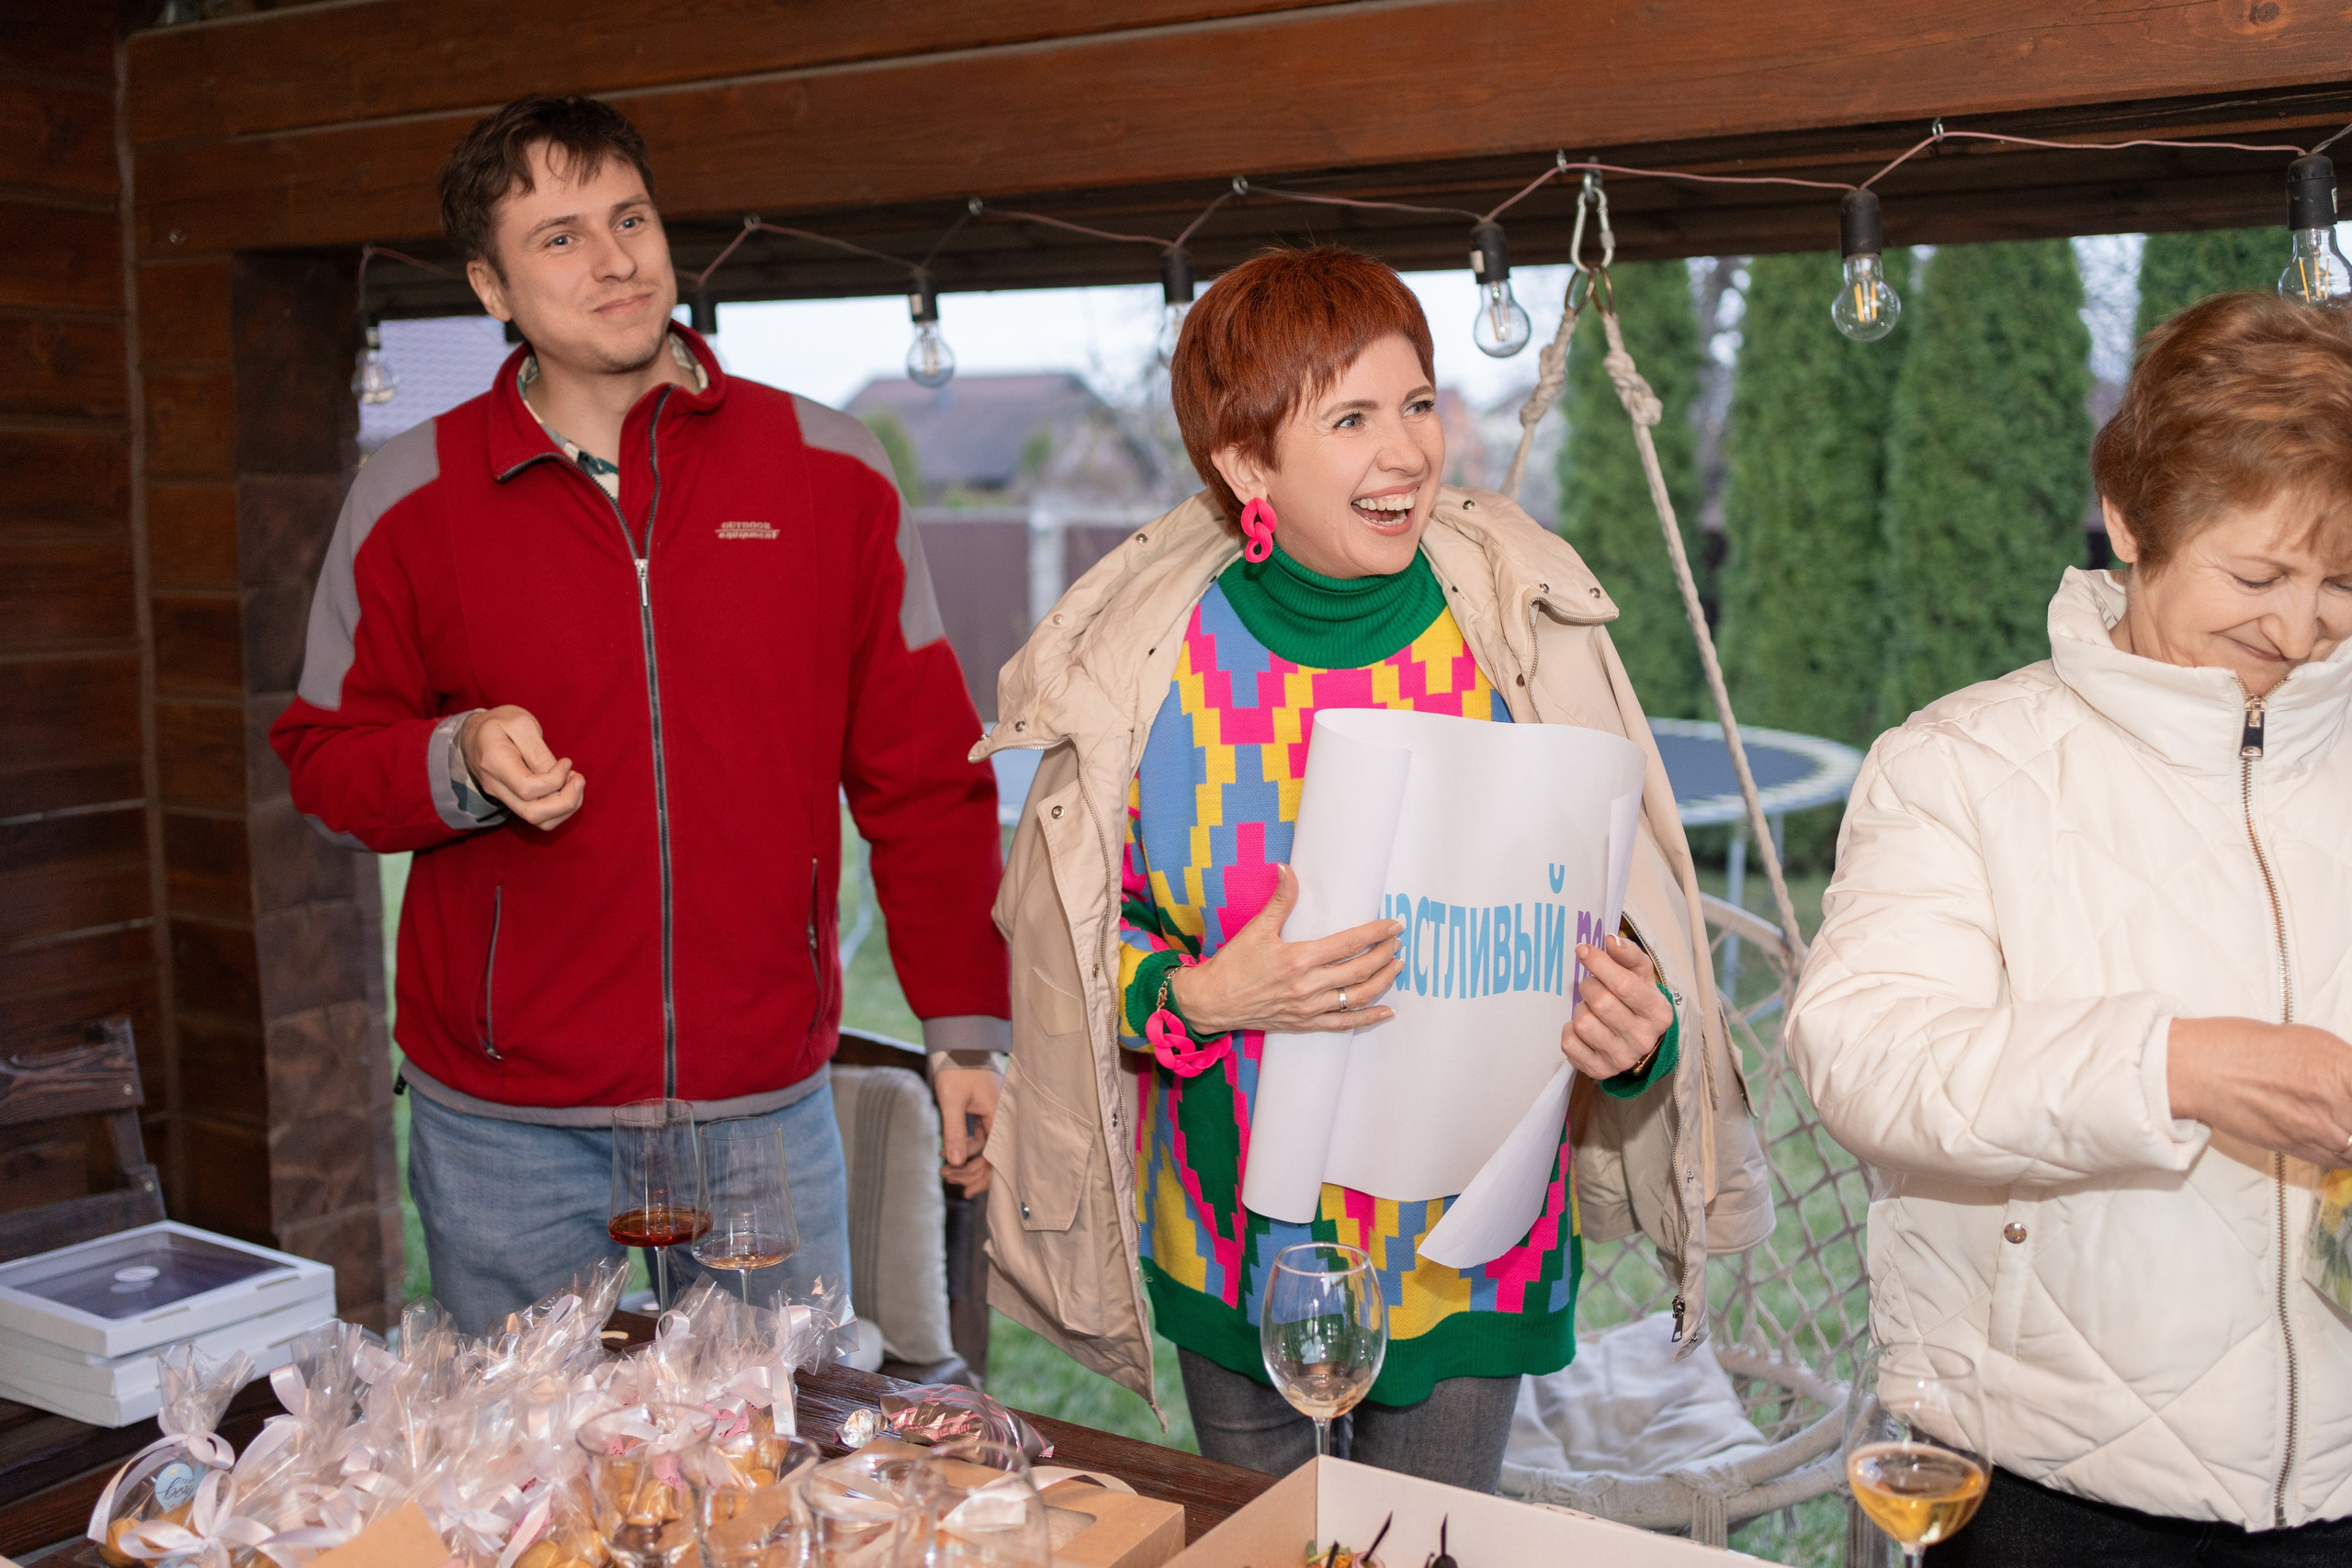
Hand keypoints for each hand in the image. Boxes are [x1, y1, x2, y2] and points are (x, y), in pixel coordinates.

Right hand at [460, 705, 584, 829]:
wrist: (474, 734)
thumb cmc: (500, 723)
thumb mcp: (520, 724)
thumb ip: (538, 750)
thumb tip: (558, 775)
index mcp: (494, 762)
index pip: (527, 788)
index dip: (555, 780)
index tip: (566, 762)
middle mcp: (496, 786)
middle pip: (533, 813)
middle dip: (566, 801)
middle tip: (578, 778)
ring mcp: (502, 797)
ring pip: (538, 821)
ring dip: (565, 807)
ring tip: (574, 782)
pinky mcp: (512, 801)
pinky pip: (539, 817)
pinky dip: (559, 808)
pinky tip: (565, 788)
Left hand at [935, 1067, 998, 1195]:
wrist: (958, 1044)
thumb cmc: (957, 1069)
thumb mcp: (951, 1102)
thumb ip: (954, 1133)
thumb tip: (954, 1163)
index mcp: (1000, 1116)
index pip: (997, 1157)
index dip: (983, 1177)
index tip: (967, 1191)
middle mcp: (1001, 1118)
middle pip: (991, 1156)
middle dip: (970, 1171)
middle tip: (948, 1180)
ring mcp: (993, 1116)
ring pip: (983, 1149)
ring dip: (963, 1160)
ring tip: (943, 1170)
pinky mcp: (984, 1113)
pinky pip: (978, 1138)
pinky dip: (963, 1147)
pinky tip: (946, 1153)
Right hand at [1166, 864, 1402, 1035]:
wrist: (1211, 1001)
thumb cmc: (1232, 964)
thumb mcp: (1256, 929)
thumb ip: (1280, 900)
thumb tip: (1286, 869)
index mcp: (1299, 959)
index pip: (1349, 943)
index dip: (1376, 933)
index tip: (1394, 925)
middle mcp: (1309, 986)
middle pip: (1360, 970)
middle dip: (1385, 954)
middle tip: (1397, 942)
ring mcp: (1309, 1008)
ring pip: (1358, 996)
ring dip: (1383, 981)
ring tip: (1397, 967)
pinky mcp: (1305, 1023)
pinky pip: (1344, 1024)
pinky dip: (1368, 1017)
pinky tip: (1386, 1011)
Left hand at [1561, 932, 1673, 1078]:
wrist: (1641, 1042)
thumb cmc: (1638, 1001)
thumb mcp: (1641, 976)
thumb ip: (1629, 955)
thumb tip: (1612, 940)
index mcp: (1658, 1013)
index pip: (1624, 984)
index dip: (1599, 963)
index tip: (1582, 950)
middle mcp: (1643, 1039)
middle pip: (1601, 1002)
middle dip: (1589, 986)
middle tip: (1591, 984)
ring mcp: (1621, 1058)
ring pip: (1583, 1022)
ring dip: (1581, 1008)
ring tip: (1591, 1008)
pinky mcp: (1599, 1070)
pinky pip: (1569, 1044)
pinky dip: (1570, 1030)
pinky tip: (1583, 1028)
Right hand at [2167, 1017, 2351, 1166]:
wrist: (2199, 1070)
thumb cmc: (2248, 1046)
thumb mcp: (2313, 1041)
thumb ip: (2349, 1065)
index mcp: (2343, 1069)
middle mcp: (2336, 1104)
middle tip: (2348, 1109)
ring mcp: (2319, 1132)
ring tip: (2344, 1123)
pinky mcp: (2300, 1151)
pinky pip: (2344, 1162)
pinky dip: (2350, 1154)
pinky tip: (2345, 1141)